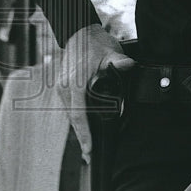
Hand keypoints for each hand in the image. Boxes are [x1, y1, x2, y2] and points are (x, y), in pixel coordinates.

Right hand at [58, 23, 135, 163]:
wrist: (80, 34)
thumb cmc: (95, 44)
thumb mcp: (110, 52)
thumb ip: (119, 61)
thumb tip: (128, 66)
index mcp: (73, 84)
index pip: (79, 114)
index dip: (84, 134)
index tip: (89, 149)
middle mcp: (64, 89)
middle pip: (73, 119)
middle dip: (82, 138)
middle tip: (90, 156)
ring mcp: (62, 90)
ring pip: (71, 116)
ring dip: (79, 130)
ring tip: (88, 148)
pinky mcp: (65, 89)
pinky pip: (71, 109)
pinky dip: (78, 120)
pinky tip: (85, 129)